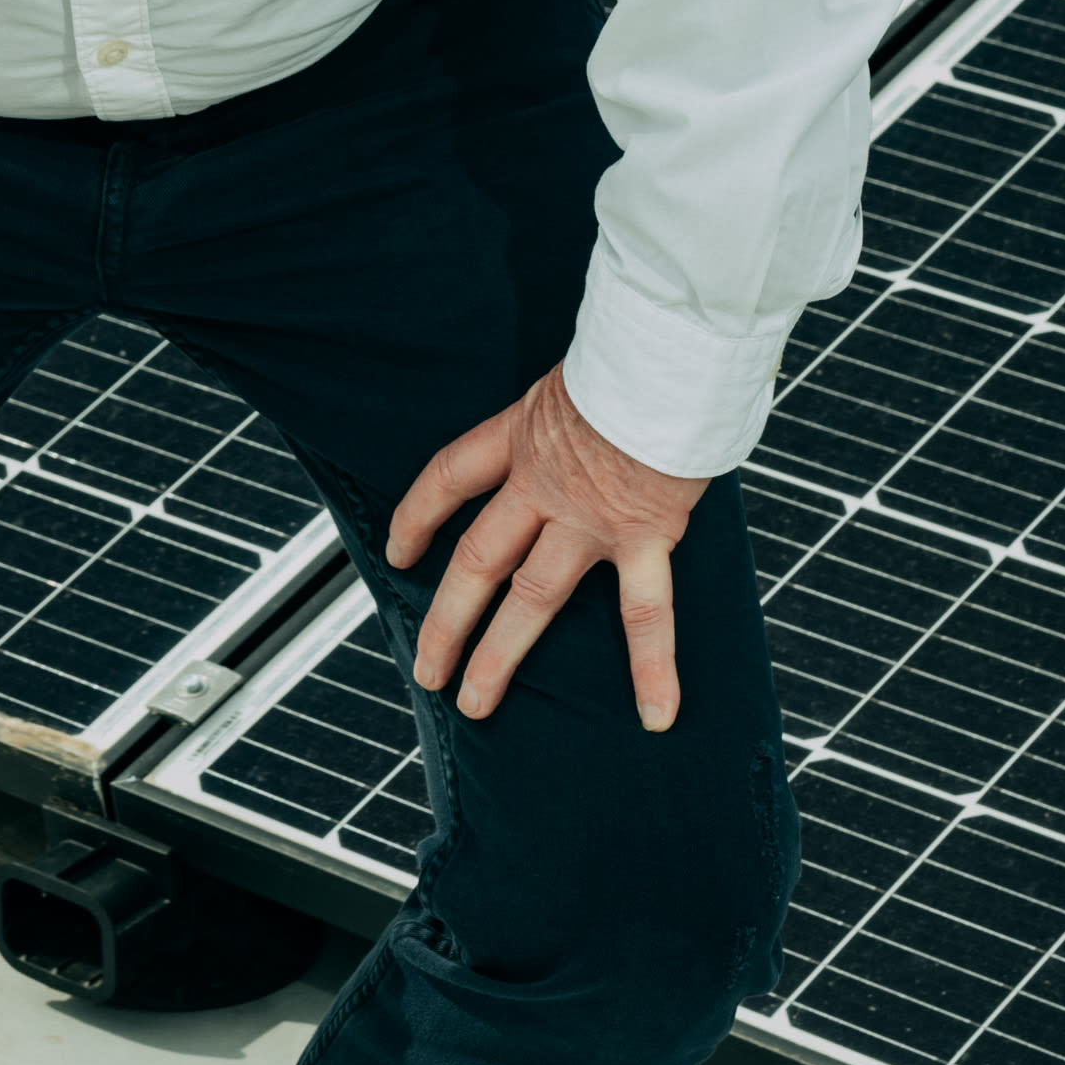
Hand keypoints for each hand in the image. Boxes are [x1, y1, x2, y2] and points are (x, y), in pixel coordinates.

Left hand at [385, 362, 705, 730]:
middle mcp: (542, 485)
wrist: (668, 356)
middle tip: (426, 668)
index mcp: (520, 435)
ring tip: (476, 702)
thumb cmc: (633, 350)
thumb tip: (583, 414)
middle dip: (447, 618)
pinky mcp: (643, 537)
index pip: (449, 478)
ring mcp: (589, 520)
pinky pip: (647, 612)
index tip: (396, 549)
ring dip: (501, 654)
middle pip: (478, 559)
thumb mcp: (575, 372)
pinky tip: (657, 714)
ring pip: (533, 597)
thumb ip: (567, 408)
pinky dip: (654, 667)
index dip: (418, 515)